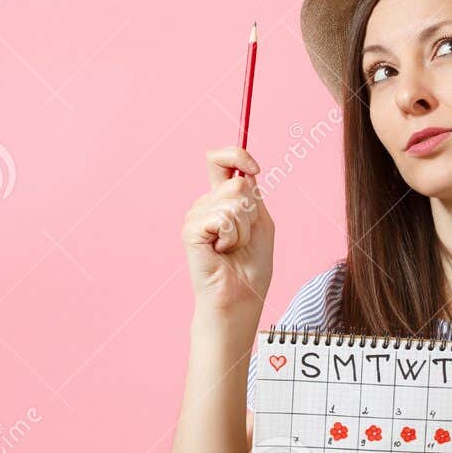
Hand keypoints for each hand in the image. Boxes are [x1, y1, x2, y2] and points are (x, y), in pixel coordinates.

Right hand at [182, 146, 274, 316]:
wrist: (240, 297)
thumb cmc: (250, 264)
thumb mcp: (260, 222)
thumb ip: (252, 194)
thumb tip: (245, 172)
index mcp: (219, 199)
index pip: (219, 160)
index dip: (237, 155)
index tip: (255, 169)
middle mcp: (204, 204)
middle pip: (238, 184)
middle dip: (251, 214)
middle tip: (241, 239)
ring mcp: (195, 216)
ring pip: (234, 202)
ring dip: (243, 230)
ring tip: (232, 248)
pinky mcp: (190, 230)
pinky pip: (223, 219)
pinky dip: (232, 237)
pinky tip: (221, 252)